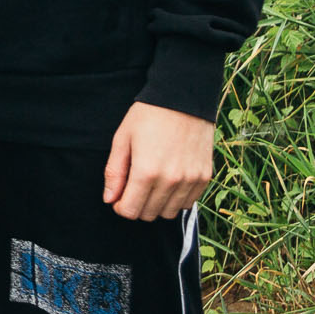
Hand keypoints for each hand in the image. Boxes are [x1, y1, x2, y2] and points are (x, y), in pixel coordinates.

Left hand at [103, 102, 213, 220]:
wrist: (183, 99)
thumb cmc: (148, 116)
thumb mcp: (122, 139)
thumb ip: (114, 172)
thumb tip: (109, 199)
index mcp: (146, 172)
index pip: (130, 211)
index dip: (120, 207)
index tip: (118, 197)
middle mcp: (171, 180)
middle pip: (149, 214)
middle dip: (136, 206)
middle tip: (132, 189)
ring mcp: (191, 180)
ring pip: (169, 213)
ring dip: (156, 205)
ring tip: (150, 185)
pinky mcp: (205, 177)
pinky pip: (188, 203)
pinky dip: (176, 199)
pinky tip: (168, 182)